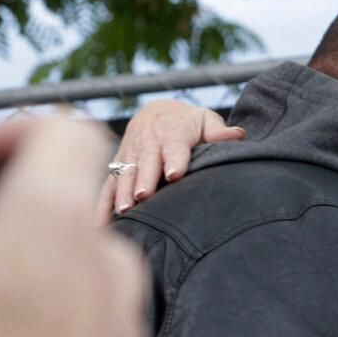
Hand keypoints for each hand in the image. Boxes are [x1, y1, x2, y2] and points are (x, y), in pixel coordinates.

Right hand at [96, 99, 244, 223]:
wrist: (155, 113)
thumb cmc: (187, 122)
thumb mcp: (204, 120)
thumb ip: (218, 131)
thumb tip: (237, 135)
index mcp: (172, 131)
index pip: (175, 145)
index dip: (175, 159)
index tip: (175, 175)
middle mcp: (148, 141)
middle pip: (146, 161)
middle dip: (144, 178)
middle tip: (142, 196)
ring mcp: (130, 154)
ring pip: (124, 173)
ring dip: (122, 192)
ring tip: (123, 211)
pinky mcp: (117, 166)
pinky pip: (108, 184)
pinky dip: (101, 203)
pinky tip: (100, 224)